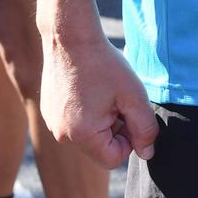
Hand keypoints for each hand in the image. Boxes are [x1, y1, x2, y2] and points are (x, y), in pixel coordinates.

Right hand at [39, 33, 159, 168]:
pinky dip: (87, 111)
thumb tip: (147, 153)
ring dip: (102, 119)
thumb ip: (145, 128)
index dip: (129, 139)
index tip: (129, 113)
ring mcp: (52, 123)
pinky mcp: (49, 111)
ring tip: (104, 92)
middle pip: (100, 147)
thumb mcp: (134, 96)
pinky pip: (74, 123)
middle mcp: (61, 135)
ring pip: (88, 135)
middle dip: (115, 128)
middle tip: (118, 99)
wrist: (71, 38)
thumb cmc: (105, 65)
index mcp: (81, 136)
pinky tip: (90, 88)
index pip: (114, 158)